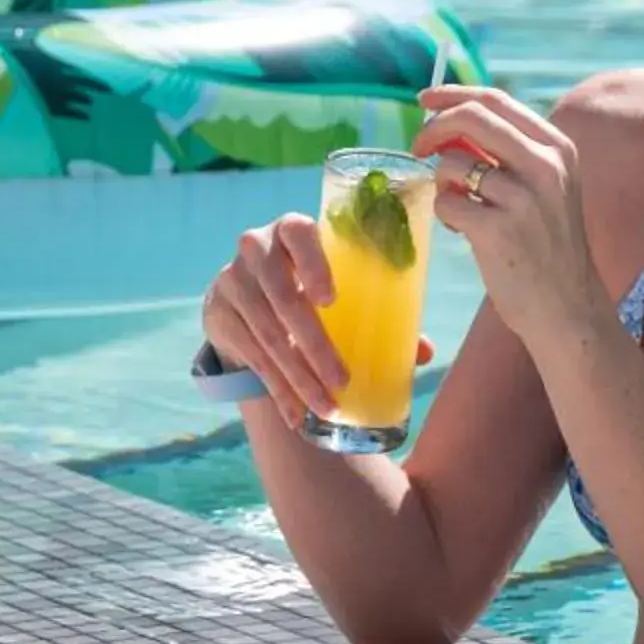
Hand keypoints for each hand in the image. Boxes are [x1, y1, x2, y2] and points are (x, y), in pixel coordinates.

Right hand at [202, 213, 433, 430]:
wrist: (244, 286)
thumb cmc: (309, 278)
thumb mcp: (334, 278)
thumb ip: (376, 305)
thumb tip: (423, 351)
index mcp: (291, 228)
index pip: (299, 235)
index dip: (314, 265)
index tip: (331, 301)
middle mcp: (256, 249)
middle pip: (284, 299)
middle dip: (315, 346)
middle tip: (342, 380)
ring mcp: (233, 281)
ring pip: (268, 335)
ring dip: (298, 377)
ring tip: (327, 407)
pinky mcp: (220, 315)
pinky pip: (252, 358)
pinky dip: (277, 389)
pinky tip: (296, 414)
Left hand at [414, 85, 601, 354]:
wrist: (568, 307)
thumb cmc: (549, 247)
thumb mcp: (547, 188)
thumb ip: (510, 154)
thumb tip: (451, 125)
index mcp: (558, 148)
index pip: (496, 101)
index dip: (454, 95)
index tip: (425, 99)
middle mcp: (545, 166)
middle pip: (471, 118)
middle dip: (433, 127)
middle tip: (418, 146)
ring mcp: (523, 198)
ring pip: (452, 164)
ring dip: (443, 183)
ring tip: (461, 208)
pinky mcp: (498, 230)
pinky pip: (447, 203)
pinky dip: (446, 214)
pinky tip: (463, 231)